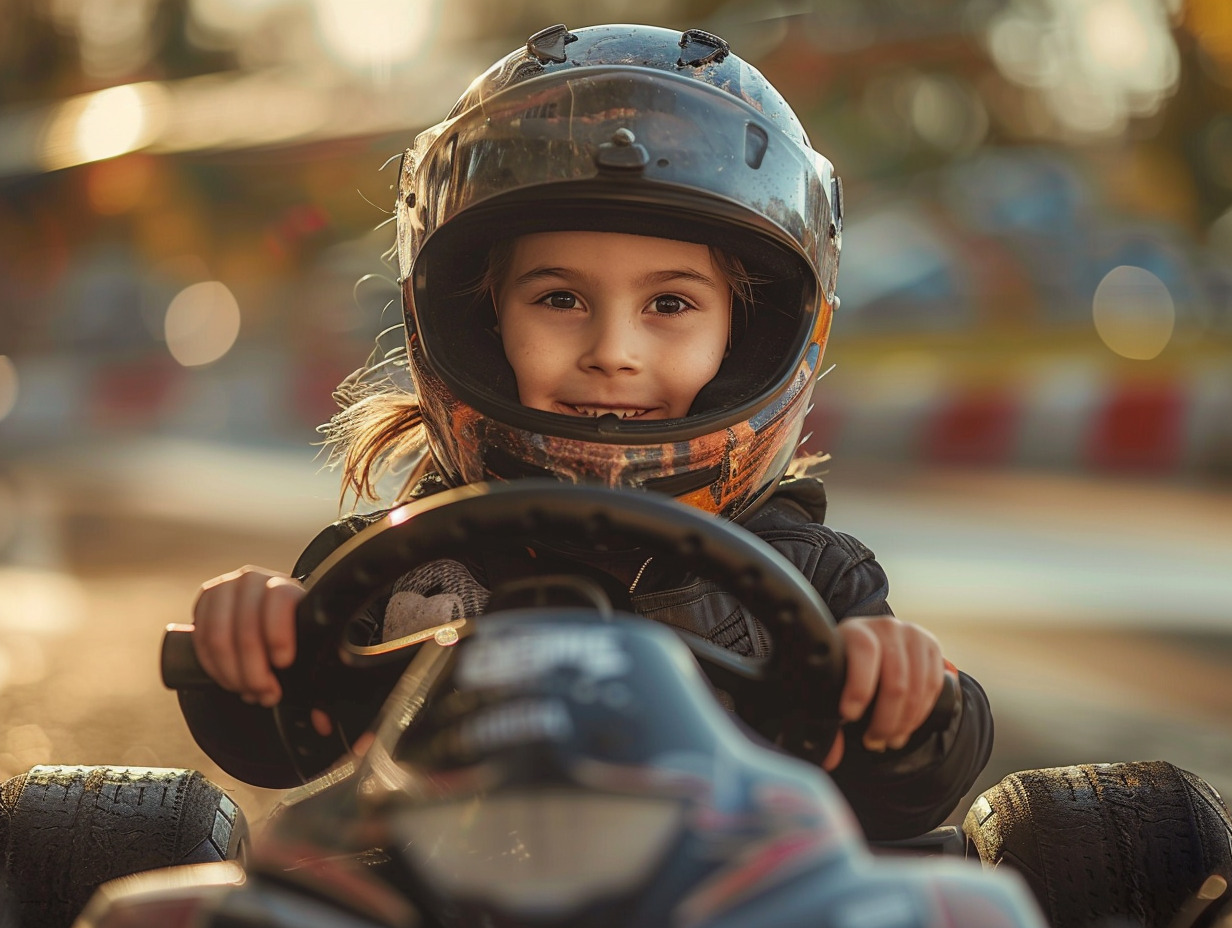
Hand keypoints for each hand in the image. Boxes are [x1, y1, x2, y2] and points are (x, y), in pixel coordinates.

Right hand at [191, 565, 304, 707]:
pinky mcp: (204, 601)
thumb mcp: (307, 647)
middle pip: (246, 628)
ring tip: (248, 691)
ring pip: (219, 637)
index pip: (279, 600)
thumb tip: (323, 723)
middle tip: (265, 694)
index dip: (279, 634)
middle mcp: (253, 580)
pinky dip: (213, 667)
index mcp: (285, 586)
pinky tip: (228, 681)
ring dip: (232, 674)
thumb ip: (317, 685)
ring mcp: (225, 588)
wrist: (265, 610)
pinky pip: (201, 639)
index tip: (284, 663)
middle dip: (254, 671)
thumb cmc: (291, 632)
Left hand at [822, 615, 944, 770]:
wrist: (871, 643)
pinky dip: (919, 713)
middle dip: (885, 720)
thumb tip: (830, 758)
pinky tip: (906, 727)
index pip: (864, 652)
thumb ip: (826, 715)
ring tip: (889, 739)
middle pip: (895, 681)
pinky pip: (933, 687)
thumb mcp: (831, 681)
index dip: (859, 687)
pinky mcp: (932, 647)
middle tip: (873, 741)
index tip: (849, 716)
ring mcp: (913, 635)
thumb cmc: (845, 665)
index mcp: (855, 630)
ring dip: (904, 723)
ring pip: (916, 688)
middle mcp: (886, 627)